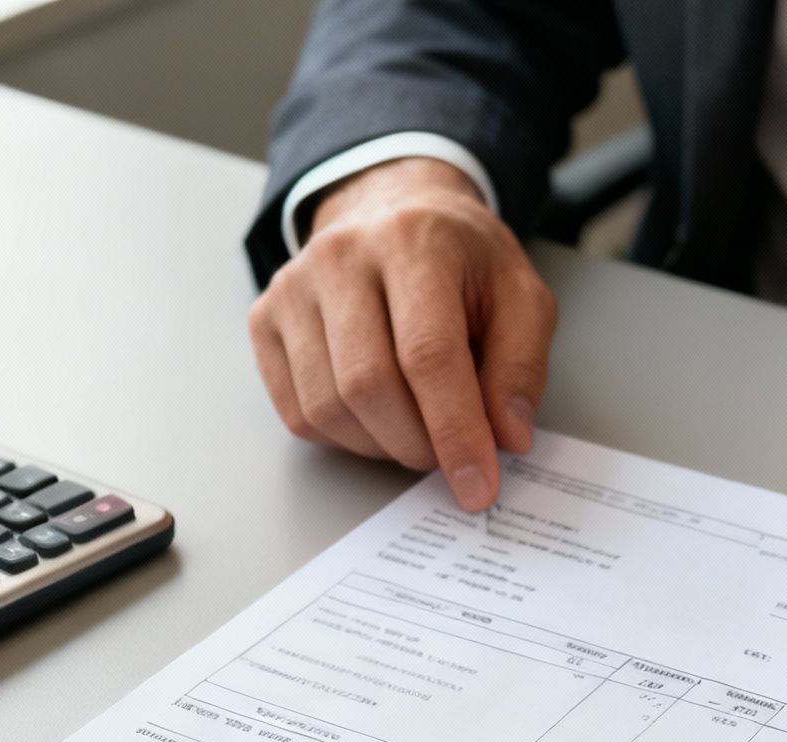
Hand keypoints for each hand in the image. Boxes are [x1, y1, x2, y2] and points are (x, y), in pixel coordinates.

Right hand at [247, 157, 555, 510]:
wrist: (393, 210)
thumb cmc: (460, 260)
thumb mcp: (520, 296)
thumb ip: (521, 366)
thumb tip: (508, 437)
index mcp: (413, 241)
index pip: (428, 354)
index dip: (455, 431)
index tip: (479, 486)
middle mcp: (340, 257)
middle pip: (368, 385)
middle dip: (418, 445)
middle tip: (450, 457)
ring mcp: (292, 288)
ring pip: (327, 408)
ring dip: (381, 446)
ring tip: (418, 431)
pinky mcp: (265, 319)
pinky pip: (297, 413)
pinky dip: (344, 438)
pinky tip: (378, 418)